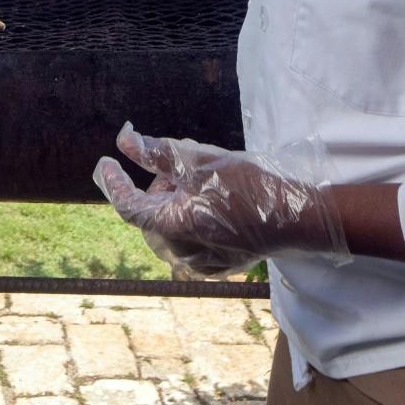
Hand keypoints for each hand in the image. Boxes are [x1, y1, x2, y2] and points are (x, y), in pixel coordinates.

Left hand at [92, 122, 349, 277]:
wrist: (298, 217)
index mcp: (174, 226)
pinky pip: (191, 238)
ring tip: (204, 178)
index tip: (106, 161)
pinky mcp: (219, 265)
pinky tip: (215, 200)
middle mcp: (183, 251)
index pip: (128, 207)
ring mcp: (202, 262)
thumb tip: (125, 140)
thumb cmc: (250, 186)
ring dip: (177, 200)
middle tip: (184, 162)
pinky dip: (193, 217)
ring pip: (171, 225)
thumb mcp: (201, 161)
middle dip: (160, 186)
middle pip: (153, 213)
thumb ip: (158, 153)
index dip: (114, 182)